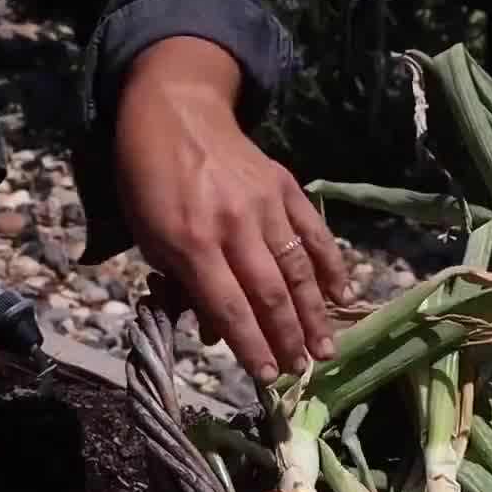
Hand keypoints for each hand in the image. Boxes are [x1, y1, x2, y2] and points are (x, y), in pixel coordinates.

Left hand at [114, 37, 350, 383]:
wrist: (175, 115)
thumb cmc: (149, 185)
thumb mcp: (149, 239)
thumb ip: (183, 283)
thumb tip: (218, 331)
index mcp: (191, 243)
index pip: (229, 306)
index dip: (251, 344)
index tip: (267, 376)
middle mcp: (233, 226)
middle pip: (269, 293)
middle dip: (287, 337)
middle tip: (302, 371)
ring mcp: (264, 204)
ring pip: (297, 267)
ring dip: (315, 313)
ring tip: (325, 349)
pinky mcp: (285, 186)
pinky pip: (314, 231)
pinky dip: (331, 265)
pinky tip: (342, 295)